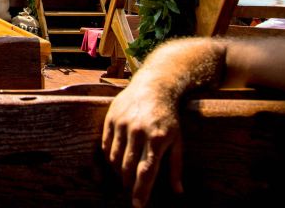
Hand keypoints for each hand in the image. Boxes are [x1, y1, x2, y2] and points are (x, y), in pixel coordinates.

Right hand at [101, 82, 183, 205]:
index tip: (137, 205)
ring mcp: (123, 124)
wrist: (153, 87)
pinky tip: (115, 160)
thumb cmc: (168, 117)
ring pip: (114, 157)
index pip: (146, 171)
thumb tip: (178, 191)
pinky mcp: (111, 118)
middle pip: (127, 167)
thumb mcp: (178, 141)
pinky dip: (109, 157)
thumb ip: (176, 167)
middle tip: (129, 189)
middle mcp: (138, 131)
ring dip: (117, 171)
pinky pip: (105, 144)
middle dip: (127, 183)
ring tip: (123, 176)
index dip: (141, 191)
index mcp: (157, 139)